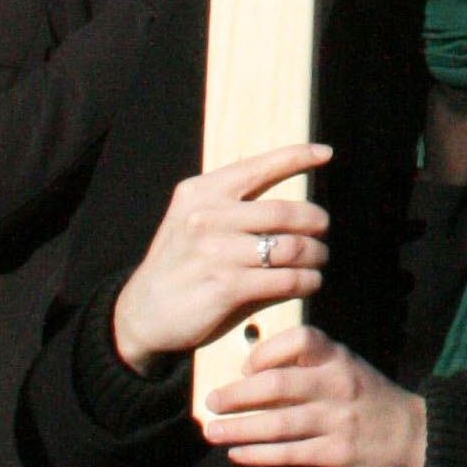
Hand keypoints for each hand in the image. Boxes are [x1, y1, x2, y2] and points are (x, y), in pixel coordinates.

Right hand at [110, 143, 331, 375]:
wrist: (141, 313)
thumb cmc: (181, 263)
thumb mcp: (194, 219)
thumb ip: (235, 206)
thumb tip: (292, 202)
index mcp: (203, 192)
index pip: (259, 167)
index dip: (297, 156)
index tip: (325, 153)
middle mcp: (208, 217)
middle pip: (285, 212)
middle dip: (315, 220)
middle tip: (324, 229)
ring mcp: (216, 253)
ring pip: (290, 247)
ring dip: (315, 254)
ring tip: (319, 258)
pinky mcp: (226, 288)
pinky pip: (284, 280)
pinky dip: (306, 281)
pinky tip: (310, 282)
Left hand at [199, 325, 426, 466]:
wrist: (411, 433)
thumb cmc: (366, 396)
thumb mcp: (344, 368)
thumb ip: (307, 367)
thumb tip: (251, 373)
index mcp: (338, 357)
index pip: (300, 339)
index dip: (266, 351)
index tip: (243, 367)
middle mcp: (338, 383)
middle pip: (279, 385)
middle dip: (238, 395)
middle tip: (211, 402)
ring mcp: (338, 419)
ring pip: (279, 424)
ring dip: (240, 429)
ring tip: (212, 432)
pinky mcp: (337, 452)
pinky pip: (290, 454)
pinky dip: (259, 455)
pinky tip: (237, 455)